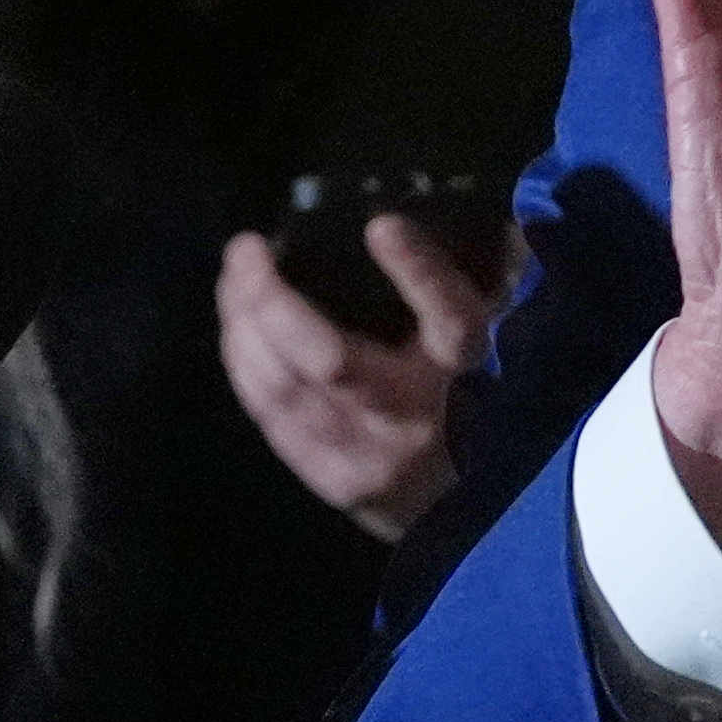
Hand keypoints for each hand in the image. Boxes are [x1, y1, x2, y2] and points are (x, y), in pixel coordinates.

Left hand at [217, 211, 515, 541]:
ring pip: (282, 388)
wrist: (468, 508)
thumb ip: (473, 274)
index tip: (381, 226)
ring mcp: (364, 457)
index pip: (452, 319)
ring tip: (233, 278)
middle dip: (273, 298)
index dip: (418, 272)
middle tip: (247, 249)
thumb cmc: (475, 395)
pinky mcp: (328, 481)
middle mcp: (413, 420)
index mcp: (468, 373)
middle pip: (330, 360)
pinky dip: (244, 365)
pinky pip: (269, 416)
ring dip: (244, 326)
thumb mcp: (488, 331)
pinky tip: (236, 328)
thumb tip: (416, 212)